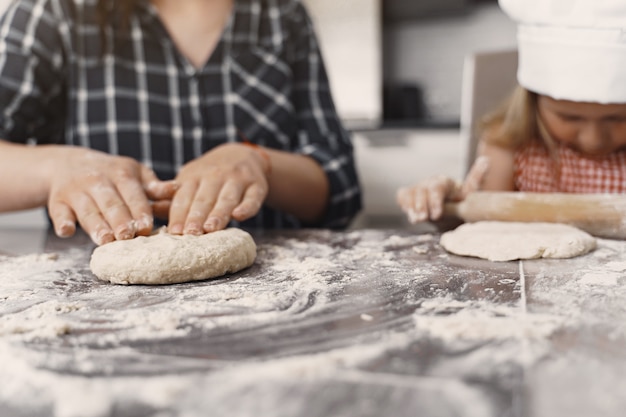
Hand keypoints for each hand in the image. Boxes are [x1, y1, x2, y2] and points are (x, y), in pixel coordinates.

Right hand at [47, 147, 176, 244]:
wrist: (68, 163)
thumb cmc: (112, 174)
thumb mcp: (134, 173)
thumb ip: (154, 186)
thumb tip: (177, 189)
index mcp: (120, 173)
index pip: (132, 193)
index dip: (139, 211)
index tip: (147, 227)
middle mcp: (97, 180)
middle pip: (110, 203)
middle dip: (119, 220)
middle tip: (127, 236)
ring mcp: (75, 191)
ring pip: (87, 210)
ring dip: (95, 226)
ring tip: (105, 241)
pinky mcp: (57, 202)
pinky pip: (58, 212)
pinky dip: (62, 222)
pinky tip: (66, 232)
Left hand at [166, 142, 270, 234]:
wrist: (242, 155)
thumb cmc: (209, 176)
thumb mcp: (190, 180)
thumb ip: (173, 198)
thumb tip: (151, 211)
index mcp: (194, 176)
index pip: (184, 196)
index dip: (179, 214)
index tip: (174, 232)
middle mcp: (215, 175)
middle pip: (204, 198)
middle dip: (196, 216)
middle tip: (190, 234)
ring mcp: (238, 179)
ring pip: (227, 198)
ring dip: (219, 213)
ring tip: (211, 229)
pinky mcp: (257, 186)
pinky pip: (253, 197)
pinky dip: (247, 207)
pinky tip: (239, 216)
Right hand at [396, 156, 488, 222]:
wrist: (451, 212)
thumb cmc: (461, 203)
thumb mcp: (471, 194)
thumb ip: (477, 179)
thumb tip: (486, 160)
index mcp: (445, 182)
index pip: (437, 187)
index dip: (435, 200)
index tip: (437, 214)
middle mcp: (430, 183)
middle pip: (422, 190)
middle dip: (421, 205)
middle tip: (423, 218)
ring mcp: (419, 188)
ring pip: (410, 194)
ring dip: (412, 207)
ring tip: (416, 219)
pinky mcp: (409, 195)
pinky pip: (402, 196)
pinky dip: (404, 204)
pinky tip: (411, 215)